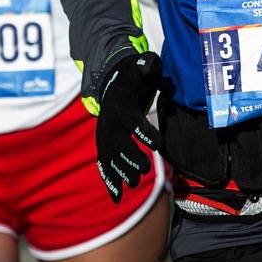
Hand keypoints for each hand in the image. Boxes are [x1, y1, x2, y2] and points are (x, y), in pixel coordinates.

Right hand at [95, 51, 161, 202]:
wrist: (112, 87)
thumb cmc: (133, 79)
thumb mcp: (140, 68)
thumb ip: (148, 65)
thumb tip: (151, 62)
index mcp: (120, 105)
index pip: (131, 118)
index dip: (142, 130)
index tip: (157, 142)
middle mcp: (108, 123)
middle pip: (117, 143)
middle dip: (130, 156)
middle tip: (145, 168)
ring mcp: (104, 138)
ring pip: (110, 158)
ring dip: (121, 172)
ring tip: (136, 182)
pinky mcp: (104, 148)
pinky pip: (104, 167)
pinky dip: (110, 183)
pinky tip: (117, 199)